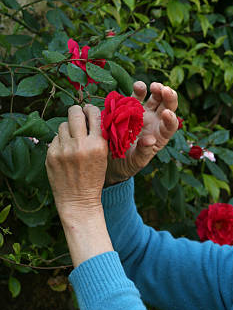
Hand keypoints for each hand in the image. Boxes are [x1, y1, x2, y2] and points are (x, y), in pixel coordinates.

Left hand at [46, 104, 107, 220]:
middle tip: (77, 113)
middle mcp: (80, 145)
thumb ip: (98, 136)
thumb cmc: (94, 177)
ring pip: (63, 125)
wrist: (78, 200)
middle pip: (74, 113)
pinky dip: (60, 142)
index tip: (89, 110)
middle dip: (76, 111)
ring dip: (68, 128)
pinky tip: (65, 152)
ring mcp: (64, 149)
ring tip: (72, 139)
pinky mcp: (51, 155)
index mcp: (98, 144)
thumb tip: (91, 114)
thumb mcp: (104, 156)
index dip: (91, 109)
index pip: (94, 114)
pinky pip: (55, 138)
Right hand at [104, 81, 178, 185]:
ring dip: (157, 90)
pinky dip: (139, 89)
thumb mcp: (136, 161)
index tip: (167, 114)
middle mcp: (155, 122)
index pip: (171, 126)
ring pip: (155, 98)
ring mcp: (145, 114)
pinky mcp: (131, 108)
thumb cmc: (128, 163)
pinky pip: (137, 96)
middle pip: (167, 107)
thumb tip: (150, 140)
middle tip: (166, 91)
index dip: (171, 119)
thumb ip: (143, 151)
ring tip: (154, 86)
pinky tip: (139, 85)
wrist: (111, 158)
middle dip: (169, 98)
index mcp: (160, 136)